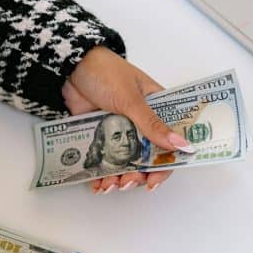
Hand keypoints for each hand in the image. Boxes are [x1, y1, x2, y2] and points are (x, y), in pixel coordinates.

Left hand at [65, 46, 193, 193]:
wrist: (70, 67)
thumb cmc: (105, 71)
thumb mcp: (131, 100)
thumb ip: (153, 125)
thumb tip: (182, 145)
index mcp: (156, 108)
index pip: (170, 140)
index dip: (166, 163)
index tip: (155, 179)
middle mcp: (140, 122)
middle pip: (147, 158)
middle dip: (139, 175)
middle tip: (129, 182)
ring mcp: (120, 130)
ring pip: (125, 162)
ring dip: (120, 178)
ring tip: (110, 185)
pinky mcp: (101, 135)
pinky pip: (105, 160)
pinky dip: (102, 175)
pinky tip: (98, 184)